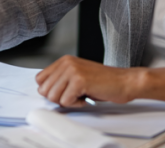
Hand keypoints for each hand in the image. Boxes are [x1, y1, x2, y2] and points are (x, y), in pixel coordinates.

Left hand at [36, 56, 164, 106]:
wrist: (124, 81)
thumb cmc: (104, 82)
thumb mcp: (77, 76)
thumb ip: (61, 80)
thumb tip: (43, 91)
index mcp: (64, 60)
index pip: (40, 79)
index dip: (51, 90)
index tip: (65, 92)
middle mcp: (66, 63)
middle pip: (44, 90)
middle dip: (59, 98)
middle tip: (75, 95)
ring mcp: (72, 70)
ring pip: (53, 96)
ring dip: (68, 101)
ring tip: (82, 95)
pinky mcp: (79, 81)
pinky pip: (66, 101)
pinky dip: (77, 104)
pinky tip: (87, 97)